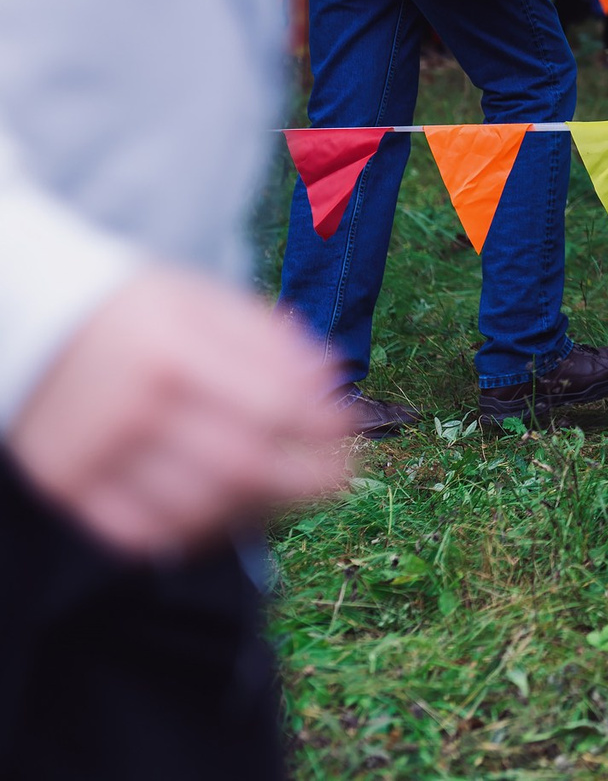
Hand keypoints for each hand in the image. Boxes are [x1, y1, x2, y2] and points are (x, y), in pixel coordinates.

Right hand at [6, 270, 350, 558]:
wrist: (25, 324)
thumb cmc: (133, 313)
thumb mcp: (200, 300)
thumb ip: (267, 337)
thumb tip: (329, 380)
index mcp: (171, 346)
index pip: (271, 404)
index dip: (322, 426)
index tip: (349, 430)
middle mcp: (131, 403)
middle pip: (241, 465)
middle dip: (307, 479)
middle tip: (341, 477)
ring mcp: (94, 452)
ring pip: (198, 507)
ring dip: (258, 508)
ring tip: (287, 493)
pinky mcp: (65, 488)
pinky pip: (145, 533)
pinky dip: (196, 531)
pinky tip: (226, 511)